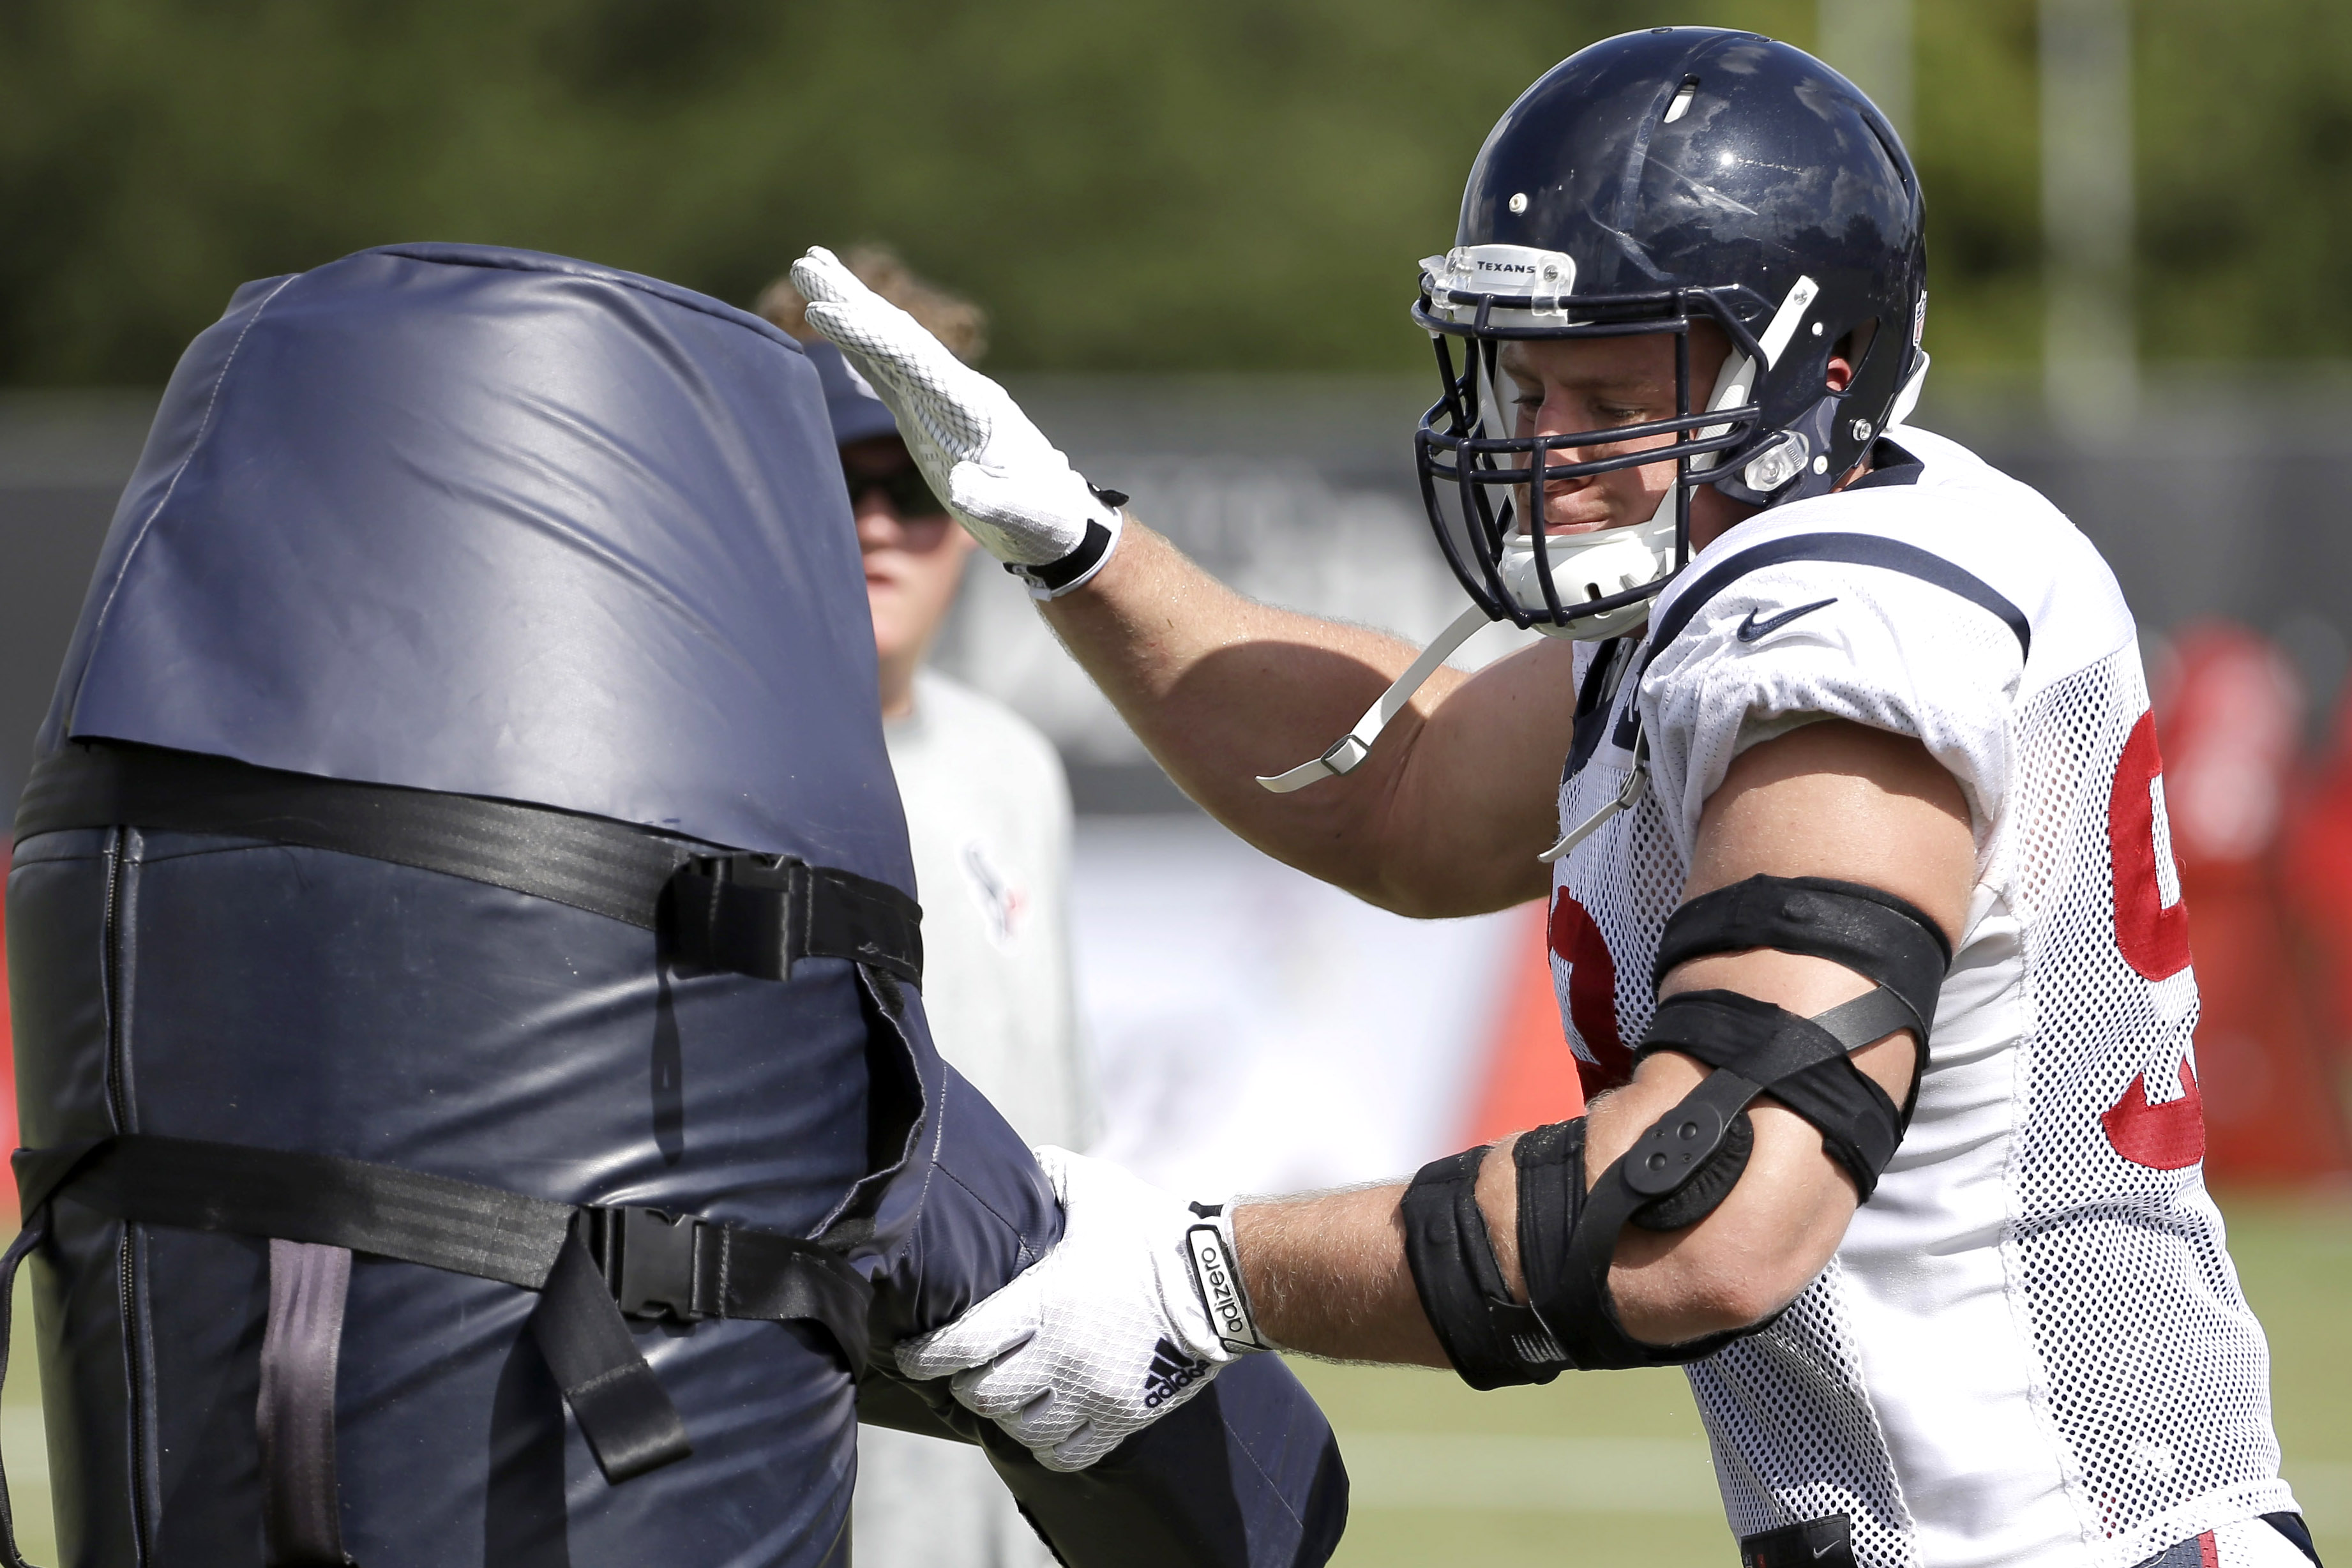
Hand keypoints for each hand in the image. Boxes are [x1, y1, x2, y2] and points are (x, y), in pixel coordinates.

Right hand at [790, 247, 1122, 590]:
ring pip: (890, 342)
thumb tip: (963, 487)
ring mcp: (939, 396)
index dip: (869, 335)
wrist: (1055, 513)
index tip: (822, 311)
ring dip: (852, 306)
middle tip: (807, 261)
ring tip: (812, 267)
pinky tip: (835, 318)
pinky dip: (860, 340)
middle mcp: (954, 389)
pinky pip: (888, 366)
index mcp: (972, 407)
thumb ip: (994, 499)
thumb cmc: (1039, 515)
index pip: (913, 360)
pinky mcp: (928, 411)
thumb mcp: (1021, 514)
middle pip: (897, 335)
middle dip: (852, 301)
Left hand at [895, 1148, 1267, 1470]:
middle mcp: (1063, 1355)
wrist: (1222, 1281)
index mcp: (1045, 1301)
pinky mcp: (1125, 1417)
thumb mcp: (1095, 1188)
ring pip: (1022, 1429)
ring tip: (1006, 1396)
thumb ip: (1046, 1173)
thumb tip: (1013, 1163)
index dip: (923, 1357)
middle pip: (983, 1395)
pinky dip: (1047, 1445)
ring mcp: (1095, 1392)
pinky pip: (1067, 1454)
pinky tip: (1043, 1425)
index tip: (910, 1355)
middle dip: (964, 1384)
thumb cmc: (1152, 1231)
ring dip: (1006, 1415)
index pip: (959, 1347)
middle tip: (966, 1370)